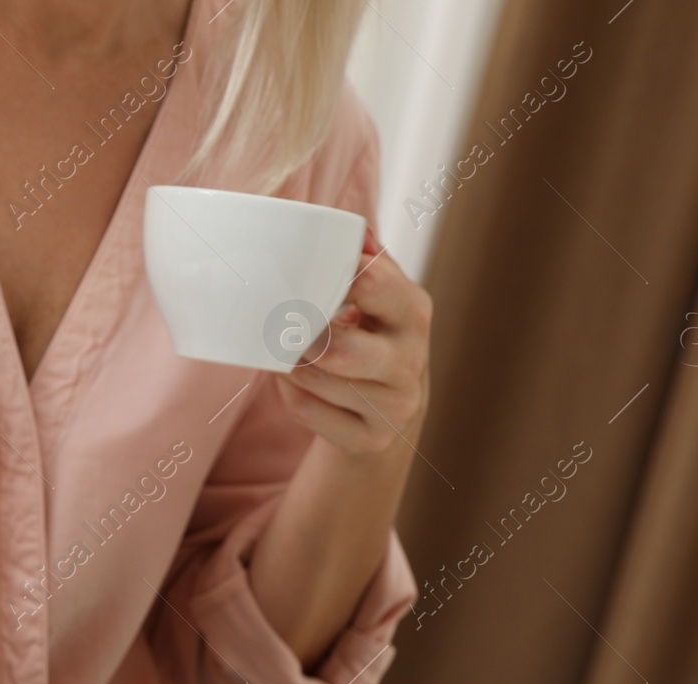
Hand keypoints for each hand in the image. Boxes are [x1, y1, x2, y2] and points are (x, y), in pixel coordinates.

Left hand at [274, 228, 431, 454]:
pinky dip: (291, 395)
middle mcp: (411, 359)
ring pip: (318, 380)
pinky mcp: (371, 439)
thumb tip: (354, 228)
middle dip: (304, 338)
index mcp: (413, 310)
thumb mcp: (380, 299)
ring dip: (289, 364)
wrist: (392, 413)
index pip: (371, 282)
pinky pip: (309, 412)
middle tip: (284, 326)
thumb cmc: (374, 338)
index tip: (303, 271)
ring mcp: (395, 405)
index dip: (332, 276)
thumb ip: (368, 262)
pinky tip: (295, 383)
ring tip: (284, 351)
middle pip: (343, 349)